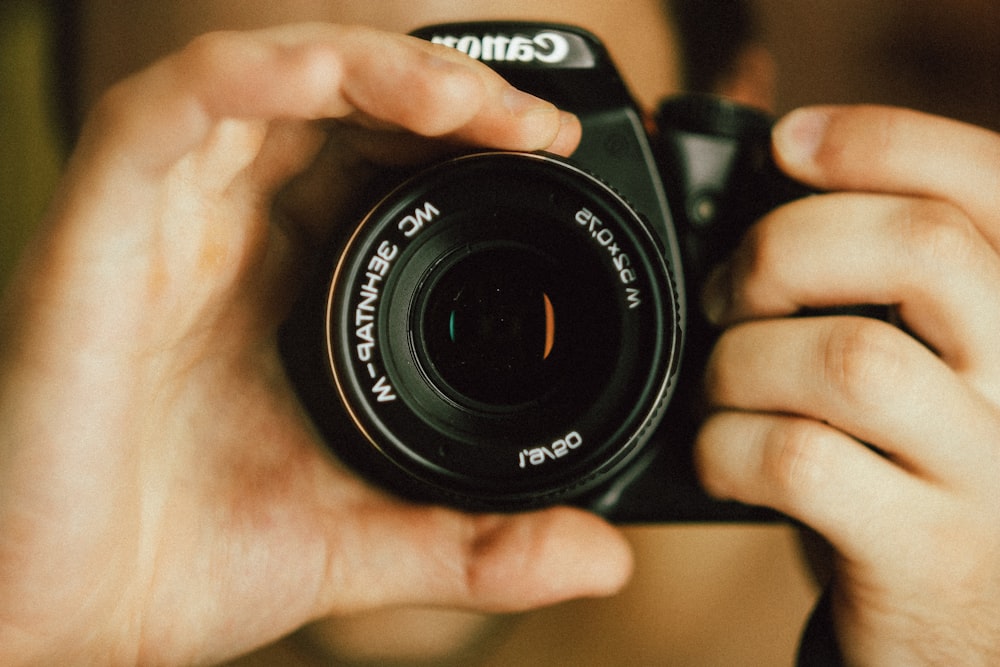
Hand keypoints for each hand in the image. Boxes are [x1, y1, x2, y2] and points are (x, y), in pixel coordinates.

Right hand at [0, 24, 630, 664]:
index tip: (552, 155)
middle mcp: (234, 235)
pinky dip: (245, 74)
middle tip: (530, 124)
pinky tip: (322, 73)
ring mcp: (169, 224)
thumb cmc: (197, 561)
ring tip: (467, 99)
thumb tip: (604, 555)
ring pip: (268, 80)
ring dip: (371, 67)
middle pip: (343, 105)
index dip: (470, 142)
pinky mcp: (99, 231)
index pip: (388, 163)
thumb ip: (483, 542)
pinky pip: (166, 112)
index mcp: (295, 283)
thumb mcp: (370, 540)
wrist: (70, 618)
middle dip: (442, 93)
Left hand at [696, 106, 999, 664]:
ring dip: (743, 361)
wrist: (962, 625)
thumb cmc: (914, 466)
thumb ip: (873, 274)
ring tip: (725, 387)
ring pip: (847, 357)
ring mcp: (990, 471)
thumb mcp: (923, 358)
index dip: (883, 140)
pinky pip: (800, 460)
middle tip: (730, 295)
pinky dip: (727, 445)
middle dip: (783, 250)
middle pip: (918, 249)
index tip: (790, 142)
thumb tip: (777, 163)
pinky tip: (723, 455)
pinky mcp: (928, 552)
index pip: (987, 184)